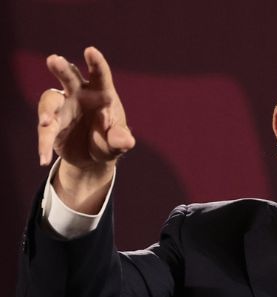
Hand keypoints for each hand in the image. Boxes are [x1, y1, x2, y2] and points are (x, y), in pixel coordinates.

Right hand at [37, 47, 134, 212]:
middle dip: (61, 68)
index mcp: (101, 93)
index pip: (100, 74)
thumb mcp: (117, 142)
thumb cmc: (109, 140)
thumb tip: (126, 141)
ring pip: (50, 100)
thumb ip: (121, 139)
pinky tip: (44, 158)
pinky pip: (45, 131)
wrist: (93, 157)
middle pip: (69, 76)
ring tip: (47, 123)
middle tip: (53, 59)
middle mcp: (79, 94)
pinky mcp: (51, 124)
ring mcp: (63, 107)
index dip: (96, 62)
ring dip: (47, 110)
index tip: (90, 50)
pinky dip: (43, 144)